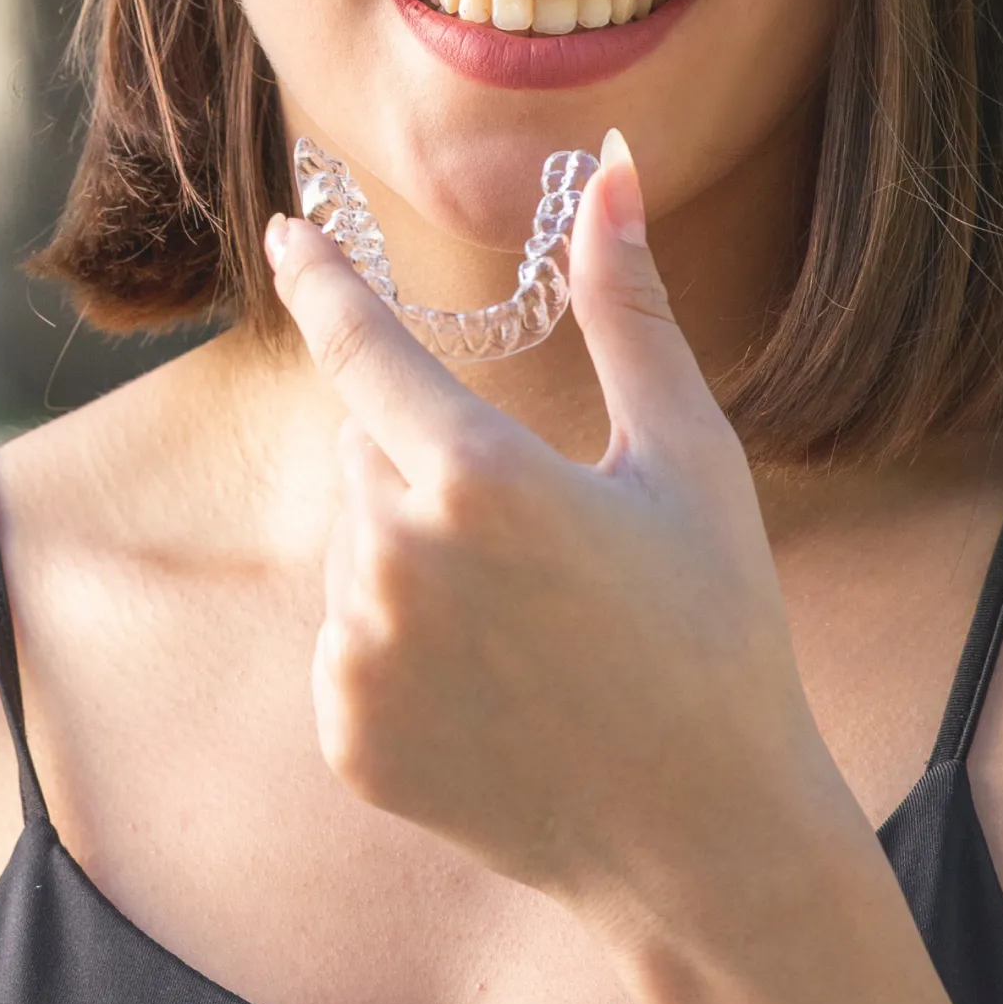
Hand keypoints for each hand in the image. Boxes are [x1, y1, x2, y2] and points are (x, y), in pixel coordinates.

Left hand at [264, 130, 846, 930]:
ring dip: (412, 548)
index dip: (320, 278)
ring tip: (526, 618)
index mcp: (478, 478)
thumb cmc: (715, 625)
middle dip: (429, 458)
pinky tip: (493, 682)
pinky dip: (400, 638)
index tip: (287, 230)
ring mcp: (361, 659)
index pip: (363, 345)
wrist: (705, 836)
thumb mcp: (686, 452)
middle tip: (536, 530)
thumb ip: (629, 304)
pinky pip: (348, 637)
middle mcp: (396, 563)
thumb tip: (617, 167)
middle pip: (369, 451)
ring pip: (356, 543)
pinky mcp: (346, 735)